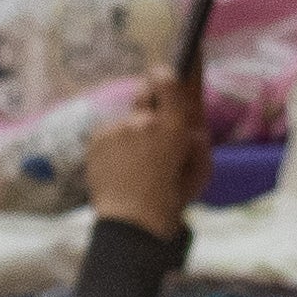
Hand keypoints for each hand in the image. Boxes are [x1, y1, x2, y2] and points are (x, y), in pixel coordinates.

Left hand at [83, 68, 203, 236]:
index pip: (165, 78)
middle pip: (143, 92)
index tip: (164, 76)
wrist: (133, 221)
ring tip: (136, 163)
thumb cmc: (170, 199)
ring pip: (126, 121)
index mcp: (172, 125)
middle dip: (149, 101)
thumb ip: (198, 141)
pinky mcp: (97, 141)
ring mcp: (116, 129)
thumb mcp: (200, 170)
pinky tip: (121, 169)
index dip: (164, 76)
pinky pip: (108, 136)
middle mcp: (142, 120)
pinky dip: (114, 147)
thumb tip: (191, 125)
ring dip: (131, 133)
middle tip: (152, 125)